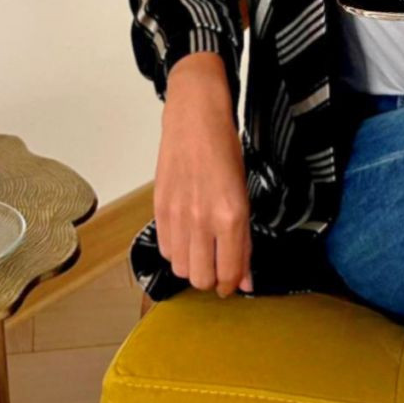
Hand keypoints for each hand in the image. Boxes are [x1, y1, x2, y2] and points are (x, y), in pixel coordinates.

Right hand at [154, 53, 252, 297]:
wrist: (195, 117)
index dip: (232, 285)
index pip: (230, 275)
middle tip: (218, 263)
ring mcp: (178, 216)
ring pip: (180, 269)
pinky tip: (186, 234)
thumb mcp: (244, 192)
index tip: (234, 283)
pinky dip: (176, 250)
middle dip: (212, 278)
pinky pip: (164, 249)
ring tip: (201, 248)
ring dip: (192, 266)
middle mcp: (202, 220)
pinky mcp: (159, 209)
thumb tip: (245, 280)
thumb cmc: (224, 148)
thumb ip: (244, 241)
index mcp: (231, 216)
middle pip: (202, 279)